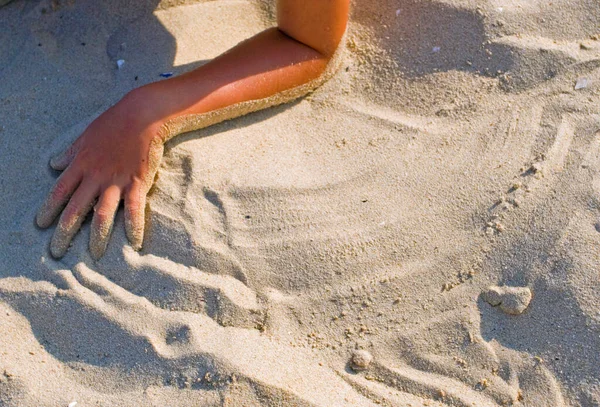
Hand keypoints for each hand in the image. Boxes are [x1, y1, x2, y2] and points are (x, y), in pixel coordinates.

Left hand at [37, 88, 165, 258]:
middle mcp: (95, 177)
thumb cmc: (113, 124)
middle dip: (64, 233)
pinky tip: (134, 243)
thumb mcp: (85, 136)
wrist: (141, 116)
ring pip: (102, 215)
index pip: (59, 192)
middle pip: (76, 210)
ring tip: (94, 255)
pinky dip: (134, 227)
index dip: (48, 210)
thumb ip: (69, 153)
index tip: (40, 225)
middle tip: (57, 253)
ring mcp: (116, 182)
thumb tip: (53, 164)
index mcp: (80, 165)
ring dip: (97, 237)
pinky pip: (134, 210)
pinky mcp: (137, 183)